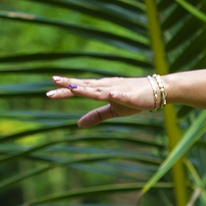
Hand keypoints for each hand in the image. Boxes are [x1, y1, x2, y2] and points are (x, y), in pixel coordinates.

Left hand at [46, 74, 162, 126]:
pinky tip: (110, 94)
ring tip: (73, 87)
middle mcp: (106, 86)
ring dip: (87, 88)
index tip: (49, 93)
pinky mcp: (130, 96)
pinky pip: (121, 95)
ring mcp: (117, 89)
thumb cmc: (133, 99)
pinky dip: (115, 94)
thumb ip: (95, 116)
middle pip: (85, 86)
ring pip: (99, 89)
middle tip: (54, 81)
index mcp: (100, 89)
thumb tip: (77, 124)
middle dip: (70, 84)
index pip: (80, 89)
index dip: (65, 91)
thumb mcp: (112, 110)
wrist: (157, 91)